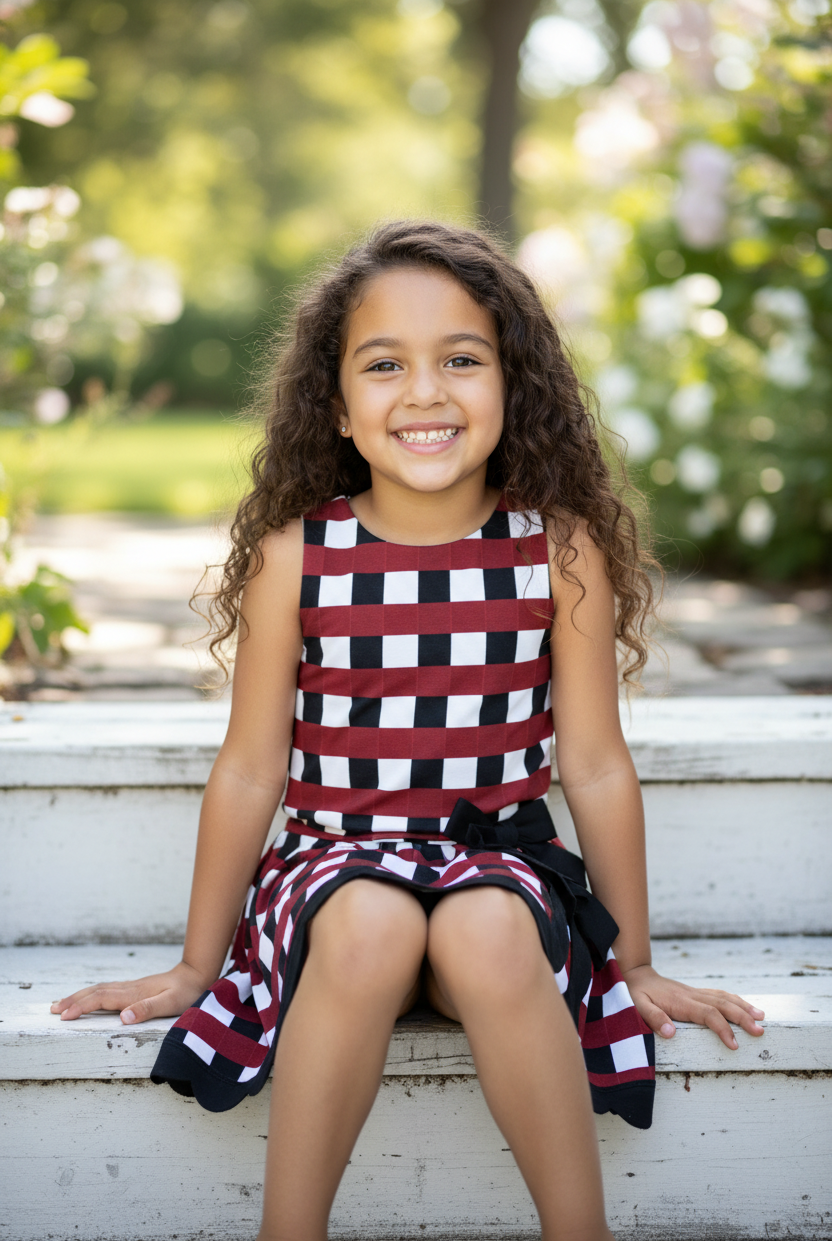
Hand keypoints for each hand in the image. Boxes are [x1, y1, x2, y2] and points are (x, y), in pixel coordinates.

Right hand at [50, 960, 210, 1025]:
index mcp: (134, 994)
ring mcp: (131, 987)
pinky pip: (107, 990)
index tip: (64, 1016)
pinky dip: (92, 994)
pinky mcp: (134, 989)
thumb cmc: (186, 992)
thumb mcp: (171, 1003)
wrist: (197, 974)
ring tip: (61, 1004)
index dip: (82, 1007)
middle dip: (73, 1001)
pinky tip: (88, 997)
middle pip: (95, 992)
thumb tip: (123, 1017)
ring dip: (79, 996)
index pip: (101, 999)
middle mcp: (129, 989)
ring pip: (99, 989)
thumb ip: (148, 1009)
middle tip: (52, 1010)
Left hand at [621, 964, 764, 1049]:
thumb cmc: (636, 994)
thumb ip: (653, 1018)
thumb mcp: (637, 1006)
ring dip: (743, 1007)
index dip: (723, 1029)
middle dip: (743, 1018)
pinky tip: (745, 1007)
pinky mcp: (695, 993)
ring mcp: (695, 993)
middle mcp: (692, 996)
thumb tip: (671, 1033)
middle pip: (723, 1005)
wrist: (635, 974)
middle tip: (759, 1032)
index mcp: (681, 1002)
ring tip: (761, 1018)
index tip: (734, 1044)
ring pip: (724, 998)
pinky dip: (734, 1000)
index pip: (708, 1015)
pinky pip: (719, 995)